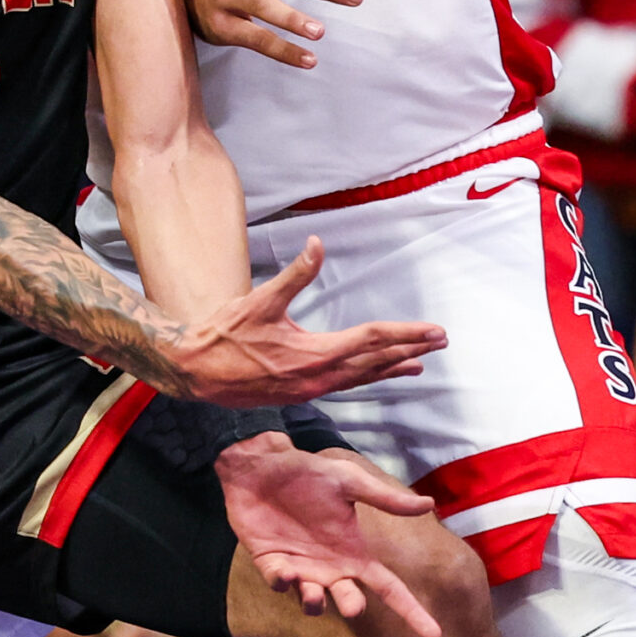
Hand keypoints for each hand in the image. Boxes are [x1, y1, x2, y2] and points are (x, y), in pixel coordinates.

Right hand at [169, 237, 444, 405]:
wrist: (195, 372)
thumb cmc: (225, 335)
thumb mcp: (260, 301)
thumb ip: (295, 274)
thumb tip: (317, 242)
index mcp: (314, 355)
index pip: (372, 340)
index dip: (406, 334)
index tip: (433, 332)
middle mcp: (318, 378)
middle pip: (374, 363)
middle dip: (409, 351)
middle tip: (440, 343)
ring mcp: (309, 390)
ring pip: (361, 378)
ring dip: (390, 369)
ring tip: (416, 365)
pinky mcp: (299, 393)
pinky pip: (344, 385)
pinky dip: (365, 377)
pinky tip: (369, 374)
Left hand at [215, 436, 441, 636]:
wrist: (264, 465)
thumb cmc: (308, 473)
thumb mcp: (350, 482)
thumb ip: (385, 499)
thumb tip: (430, 503)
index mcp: (355, 551)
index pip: (390, 588)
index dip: (411, 612)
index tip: (433, 635)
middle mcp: (331, 567)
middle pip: (350, 600)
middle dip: (352, 606)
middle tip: (354, 606)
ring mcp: (301, 568)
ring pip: (313, 602)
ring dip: (315, 602)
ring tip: (314, 595)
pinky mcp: (271, 563)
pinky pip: (278, 583)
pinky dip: (282, 582)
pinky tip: (285, 571)